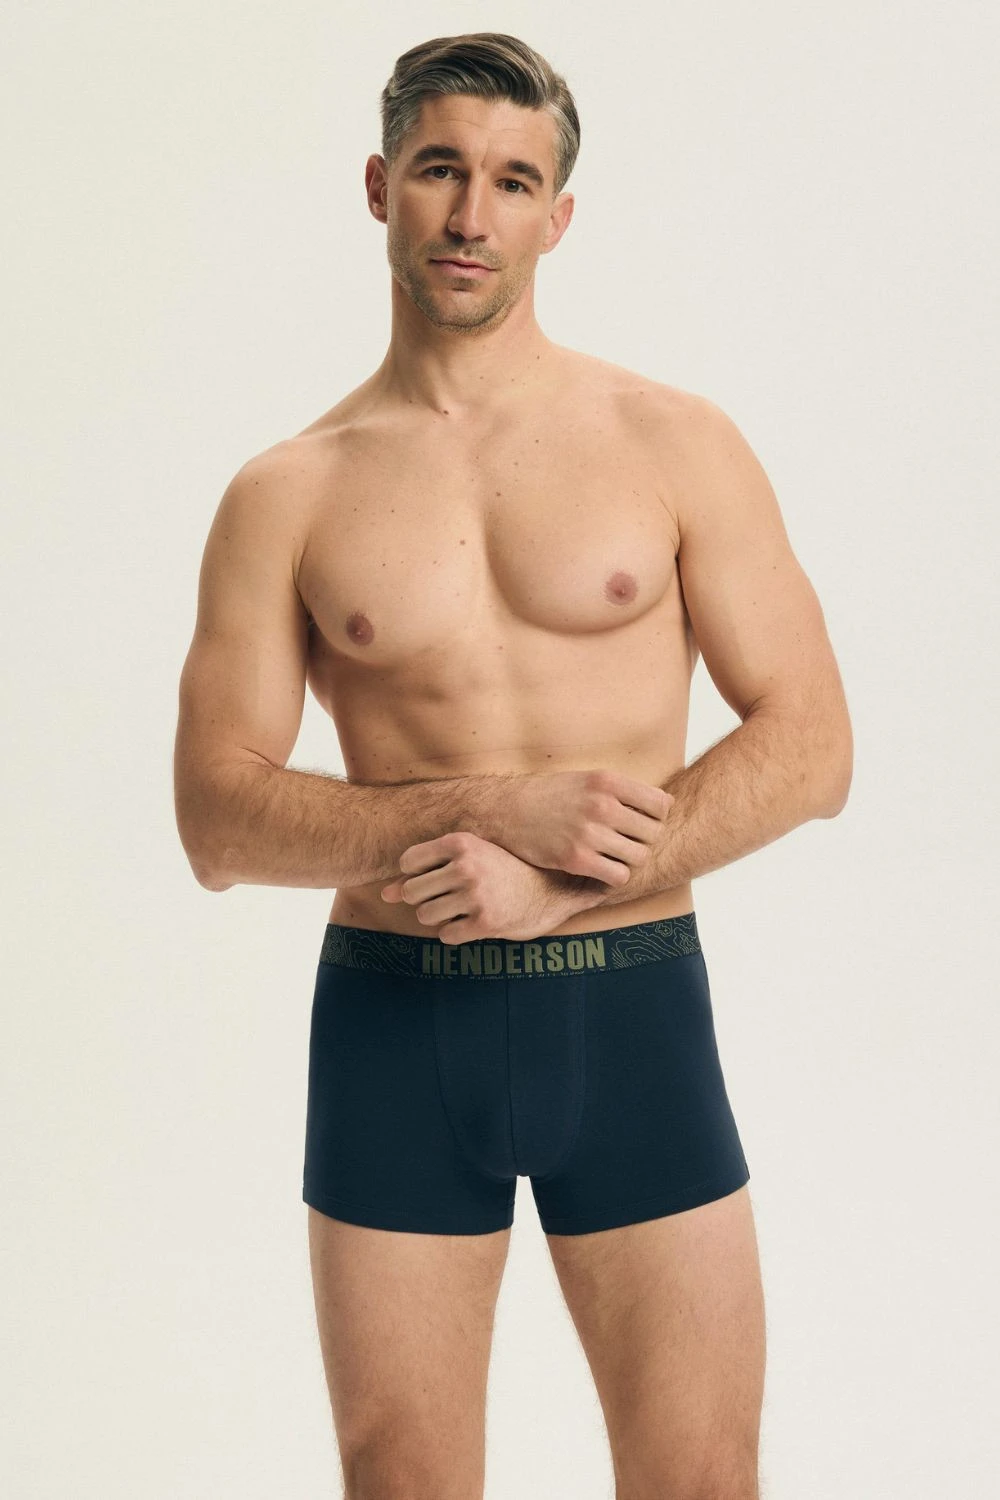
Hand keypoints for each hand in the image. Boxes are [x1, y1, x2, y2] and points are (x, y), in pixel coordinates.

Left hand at [379, 830, 607, 943]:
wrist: (550, 891)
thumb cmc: (502, 872)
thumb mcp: (467, 861)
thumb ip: (423, 873)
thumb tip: (384, 893)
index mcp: (461, 842)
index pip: (408, 861)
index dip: (416, 874)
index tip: (437, 876)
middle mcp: (467, 866)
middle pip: (411, 892)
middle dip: (424, 899)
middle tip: (450, 896)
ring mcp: (476, 895)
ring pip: (424, 915)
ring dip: (439, 917)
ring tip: (461, 908)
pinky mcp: (485, 922)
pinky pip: (446, 934)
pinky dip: (455, 932)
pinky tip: (473, 921)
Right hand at [502, 769, 673, 885]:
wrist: (508, 810)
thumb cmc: (551, 795)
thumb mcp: (587, 779)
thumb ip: (621, 790)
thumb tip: (663, 805)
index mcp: (607, 781)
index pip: (661, 805)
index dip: (656, 817)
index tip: (643, 822)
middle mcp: (602, 806)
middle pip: (653, 833)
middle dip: (644, 840)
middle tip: (628, 842)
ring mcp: (589, 834)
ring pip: (639, 857)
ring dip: (630, 859)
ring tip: (615, 855)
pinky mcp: (577, 859)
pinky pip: (618, 876)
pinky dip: (615, 876)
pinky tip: (603, 869)